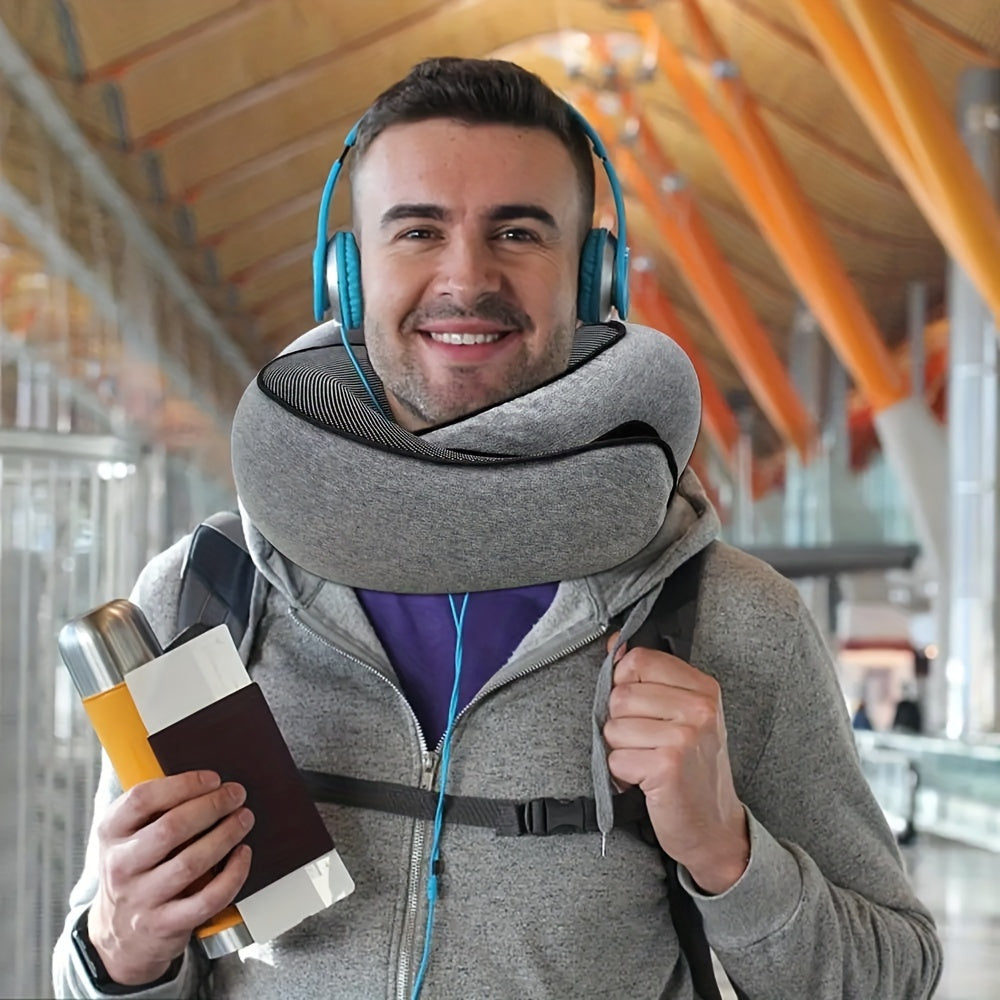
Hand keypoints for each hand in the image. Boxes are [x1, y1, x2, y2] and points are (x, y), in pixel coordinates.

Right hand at [88, 770, 253, 984]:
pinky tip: (243, 855)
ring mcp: (141, 898)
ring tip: (244, 819)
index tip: (213, 779)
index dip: (183, 784)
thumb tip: (205, 779)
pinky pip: (207, 899)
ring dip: (226, 835)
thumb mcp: (127, 835)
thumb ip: (154, 808)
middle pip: (171, 828)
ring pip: (191, 862)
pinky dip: (232, 874)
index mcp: (111, 833)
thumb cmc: (135, 870)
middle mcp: (120, 865)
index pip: (142, 799)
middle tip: (236, 795)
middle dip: (212, 806)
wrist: (118, 936)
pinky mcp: (164, 924)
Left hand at [603, 635, 748, 894]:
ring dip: (621, 751)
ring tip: (647, 762)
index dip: (624, 683)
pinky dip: (622, 775)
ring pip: (613, 727)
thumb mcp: (682, 714)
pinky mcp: (667, 766)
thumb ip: (649, 678)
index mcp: (703, 687)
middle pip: (620, 695)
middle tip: (646, 744)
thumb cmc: (692, 768)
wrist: (714, 826)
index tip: (637, 708)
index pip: (639, 659)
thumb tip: (614, 644)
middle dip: (621, 724)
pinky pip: (615, 758)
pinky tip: (646, 781)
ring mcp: (685, 736)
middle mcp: (699, 708)